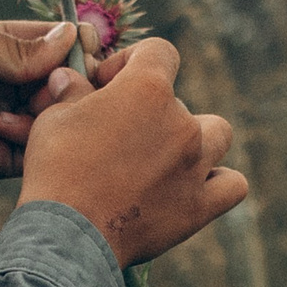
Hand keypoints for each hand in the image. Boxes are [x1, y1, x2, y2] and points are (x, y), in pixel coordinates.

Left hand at [0, 17, 89, 183]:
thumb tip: (74, 36)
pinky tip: (7, 123)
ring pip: (55, 113)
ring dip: (51, 105)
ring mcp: (7, 120)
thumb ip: (27, 47)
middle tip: (66, 77)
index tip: (90, 44)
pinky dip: (34, 136)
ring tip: (36, 100)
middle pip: (61, 79)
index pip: (52, 43)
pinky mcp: (2, 156)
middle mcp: (7, 84)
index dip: (74, 43)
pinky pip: (37, 148)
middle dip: (70, 76)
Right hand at [17, 37, 246, 266]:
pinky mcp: (200, 206)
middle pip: (178, 100)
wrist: (67, 234)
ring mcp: (196, 165)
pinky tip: (194, 186)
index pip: (158, 52)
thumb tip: (69, 78)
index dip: (132, 62)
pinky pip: (232, 184)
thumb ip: (71, 92)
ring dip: (195, 139)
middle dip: (149, 110)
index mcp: (147, 89)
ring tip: (164, 154)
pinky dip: (218, 182)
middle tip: (118, 134)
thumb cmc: (57, 169)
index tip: (107, 84)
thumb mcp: (54, 118)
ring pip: (218, 133)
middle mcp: (181, 122)